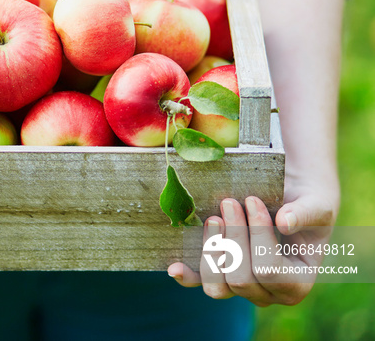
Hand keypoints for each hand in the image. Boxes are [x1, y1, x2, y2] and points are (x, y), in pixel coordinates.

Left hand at [167, 177, 337, 305]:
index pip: (270, 270)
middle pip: (241, 279)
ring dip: (212, 250)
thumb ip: (305, 213)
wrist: (289, 198)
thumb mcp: (316, 204)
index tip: (251, 200)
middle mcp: (268, 292)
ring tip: (213, 218)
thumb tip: (285, 222)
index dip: (258, 236)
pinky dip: (187, 276)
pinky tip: (175, 266)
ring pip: (218, 286)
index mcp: (297, 282)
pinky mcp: (219, 275)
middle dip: (232, 238)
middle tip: (229, 202)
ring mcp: (241, 287)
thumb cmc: (306, 203)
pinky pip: (199, 283)